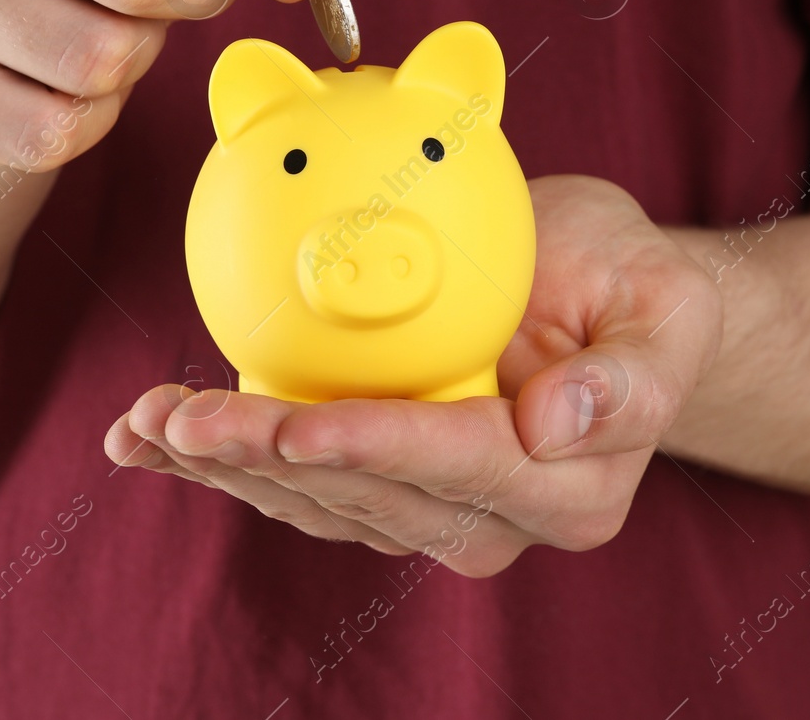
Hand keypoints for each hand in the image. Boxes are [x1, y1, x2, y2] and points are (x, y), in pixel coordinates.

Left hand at [104, 175, 723, 575]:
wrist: (605, 305)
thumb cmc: (636, 292)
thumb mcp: (665, 307)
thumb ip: (628, 376)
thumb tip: (556, 424)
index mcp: (567, 487)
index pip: (454, 465)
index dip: (369, 447)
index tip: (292, 422)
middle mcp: (494, 518)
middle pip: (363, 493)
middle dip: (264, 458)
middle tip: (177, 419)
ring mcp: (430, 511)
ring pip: (313, 499)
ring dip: (223, 464)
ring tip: (144, 422)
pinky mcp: (378, 487)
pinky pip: (294, 480)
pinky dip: (221, 459)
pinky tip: (149, 438)